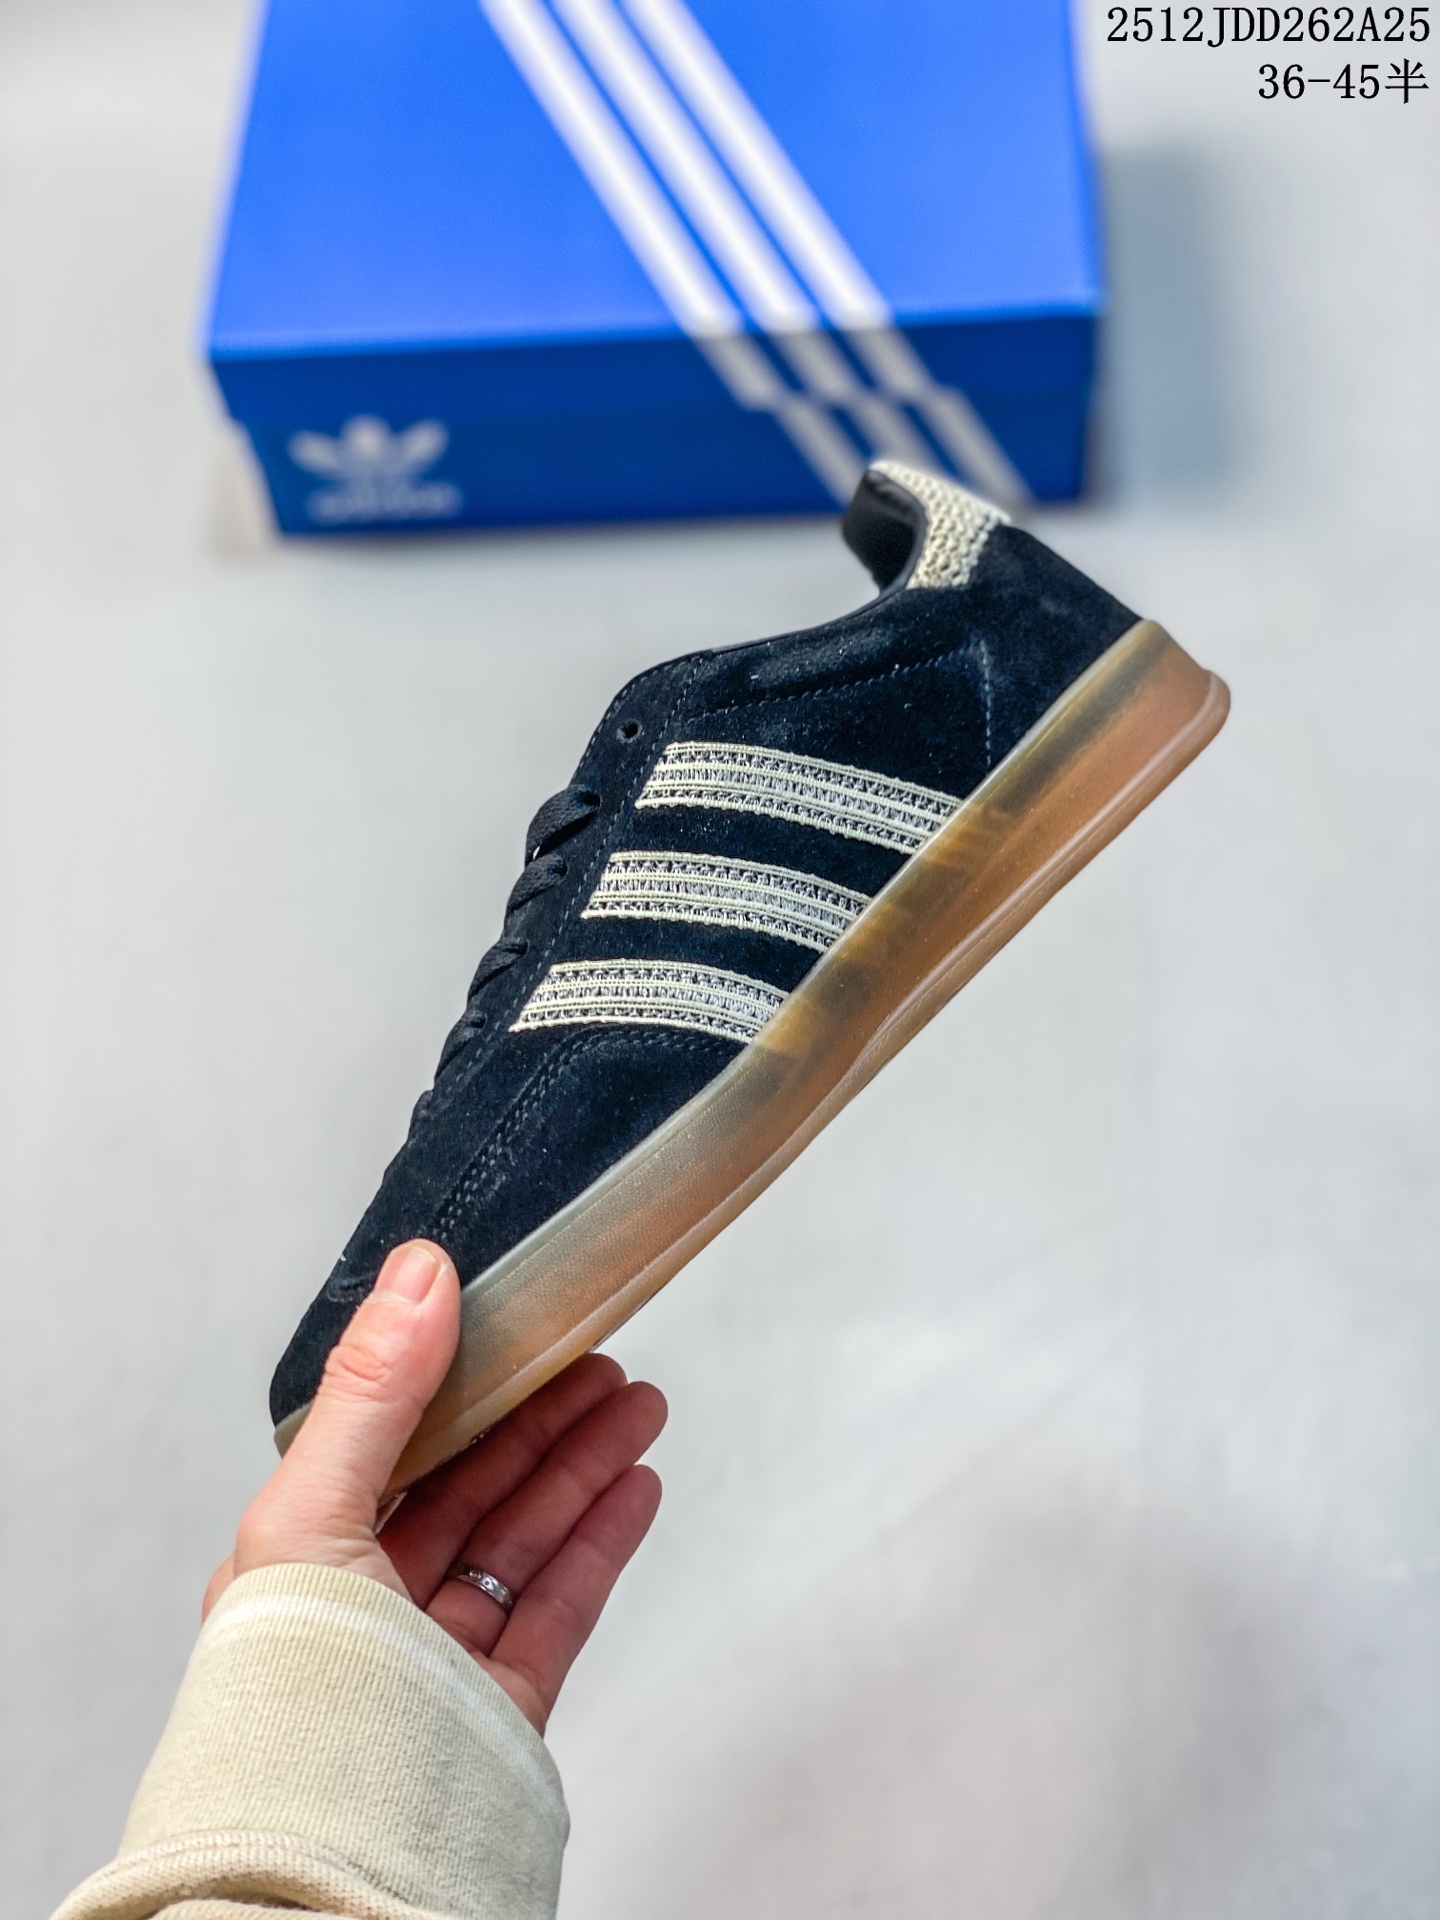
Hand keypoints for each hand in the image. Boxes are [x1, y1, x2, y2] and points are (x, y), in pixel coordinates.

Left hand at [203, 1240, 665, 1731]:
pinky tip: (636, 1490)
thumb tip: (419, 1275)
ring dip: (584, 1466)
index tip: (524, 1326)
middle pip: (474, 1485)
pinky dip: (602, 1541)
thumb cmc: (296, 1694)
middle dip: (544, 1417)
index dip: (464, 1380)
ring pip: (523, 1536)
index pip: (395, 1444)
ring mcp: (440, 1656)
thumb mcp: (312, 1512)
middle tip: (606, 1360)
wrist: (334, 1863)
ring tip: (641, 1407)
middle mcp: (371, 1602)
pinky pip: (559, 1604)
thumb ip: (373, 1393)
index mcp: (304, 1554)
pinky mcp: (498, 1705)